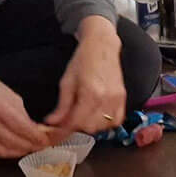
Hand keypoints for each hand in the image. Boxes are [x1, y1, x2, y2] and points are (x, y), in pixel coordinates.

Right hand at [0, 72, 51, 157]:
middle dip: (31, 145)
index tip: (45, 140)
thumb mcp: (12, 97)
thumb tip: (38, 131)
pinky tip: (18, 150)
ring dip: (21, 151)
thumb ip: (24, 116)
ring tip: (32, 148)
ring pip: (5, 149)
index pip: (21, 126)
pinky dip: (9, 153)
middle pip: (14, 140)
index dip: (36, 136)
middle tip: (42, 146)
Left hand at [47, 18, 127, 135]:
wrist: (102, 45)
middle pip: (90, 128)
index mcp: (90, 93)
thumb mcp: (66, 81)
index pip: (76, 122)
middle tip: (69, 119)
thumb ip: (62, 106)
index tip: (58, 130)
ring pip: (103, 127)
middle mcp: (106, 98)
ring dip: (92, 125)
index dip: (65, 129)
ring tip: (84, 115)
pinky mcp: (123, 98)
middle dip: (78, 126)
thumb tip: (52, 122)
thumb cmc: (84, 59)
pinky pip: (116, 121)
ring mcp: (117, 99)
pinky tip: (97, 114)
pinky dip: (106, 122)